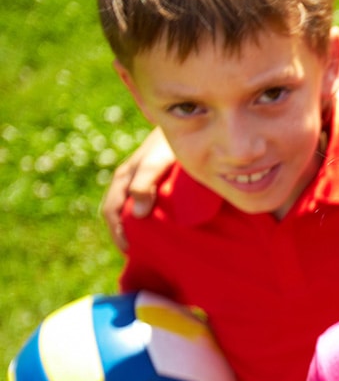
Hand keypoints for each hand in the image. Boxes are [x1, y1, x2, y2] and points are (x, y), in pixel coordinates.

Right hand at [101, 127, 174, 250]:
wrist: (185, 125)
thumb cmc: (170, 144)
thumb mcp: (157, 162)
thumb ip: (145, 184)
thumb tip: (137, 215)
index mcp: (124, 178)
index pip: (112, 212)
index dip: (118, 233)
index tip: (130, 251)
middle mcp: (127, 180)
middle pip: (116, 213)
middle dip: (123, 234)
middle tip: (138, 255)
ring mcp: (138, 180)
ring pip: (128, 209)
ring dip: (133, 228)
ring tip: (147, 247)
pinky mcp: (152, 180)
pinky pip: (140, 203)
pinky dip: (143, 218)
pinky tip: (158, 229)